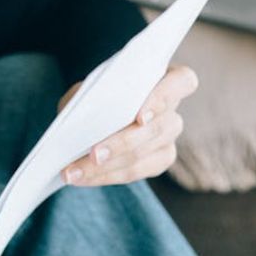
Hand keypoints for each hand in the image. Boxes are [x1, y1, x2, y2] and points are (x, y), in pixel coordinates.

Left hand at [57, 64, 198, 186]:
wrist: (96, 112)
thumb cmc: (99, 92)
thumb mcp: (91, 86)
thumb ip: (90, 94)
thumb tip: (79, 117)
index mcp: (166, 78)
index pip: (182, 82)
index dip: (163, 99)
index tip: (140, 117)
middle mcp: (173, 109)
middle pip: (158, 128)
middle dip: (122, 144)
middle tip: (93, 155)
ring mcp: (169, 137)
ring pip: (144, 155)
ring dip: (106, 167)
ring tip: (73, 172)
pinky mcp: (159, 160)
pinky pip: (136, 172)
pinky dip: (106, 175)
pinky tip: (83, 177)